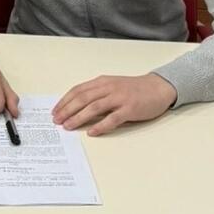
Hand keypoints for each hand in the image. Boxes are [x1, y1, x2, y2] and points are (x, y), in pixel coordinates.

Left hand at [52, 73, 176, 135]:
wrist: (158, 87)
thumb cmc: (133, 89)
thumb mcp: (112, 86)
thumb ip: (97, 93)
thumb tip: (77, 107)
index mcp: (102, 82)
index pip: (78, 90)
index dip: (64, 101)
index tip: (55, 111)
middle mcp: (109, 88)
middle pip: (83, 98)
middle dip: (67, 110)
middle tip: (56, 120)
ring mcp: (119, 98)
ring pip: (94, 107)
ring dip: (79, 117)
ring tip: (68, 126)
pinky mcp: (130, 109)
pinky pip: (112, 118)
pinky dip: (101, 126)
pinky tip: (92, 132)